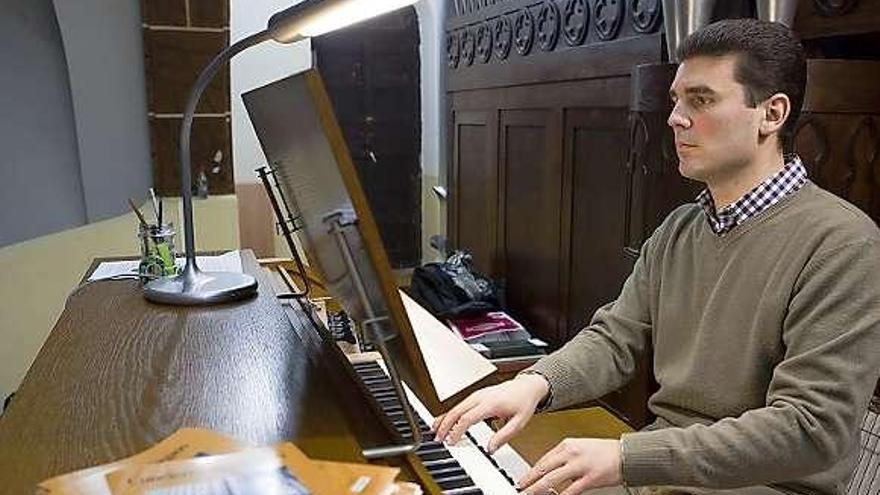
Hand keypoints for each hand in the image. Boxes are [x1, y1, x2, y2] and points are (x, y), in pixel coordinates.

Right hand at [432, 373, 548, 452]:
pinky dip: (449, 413)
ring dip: (444, 419)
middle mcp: (480, 397)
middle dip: (445, 426)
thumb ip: (503, 436)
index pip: (468, 418)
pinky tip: (443, 421)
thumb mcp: (519, 423)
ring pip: (455, 407)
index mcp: (490, 403)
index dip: (457, 431)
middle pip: (456, 411)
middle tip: (438, 440)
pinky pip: (459, 405)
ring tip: (435, 432)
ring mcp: (476, 395)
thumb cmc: (523, 402)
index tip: (451, 442)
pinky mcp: (476, 396)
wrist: (527, 386)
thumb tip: (490, 449)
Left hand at [518, 438, 621, 494]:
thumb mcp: (580, 447)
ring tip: (530, 494)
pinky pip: (571, 490)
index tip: (523, 479)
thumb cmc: (604, 451)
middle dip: (529, 480)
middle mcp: (571, 453)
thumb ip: (564, 457)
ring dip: (538, 489)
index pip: (543, 459)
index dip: (531, 471)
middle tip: (520, 487)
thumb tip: (548, 469)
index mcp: (567, 445)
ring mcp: (580, 466)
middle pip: (544, 468)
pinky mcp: (590, 478)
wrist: (626, 454)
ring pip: (552, 479)